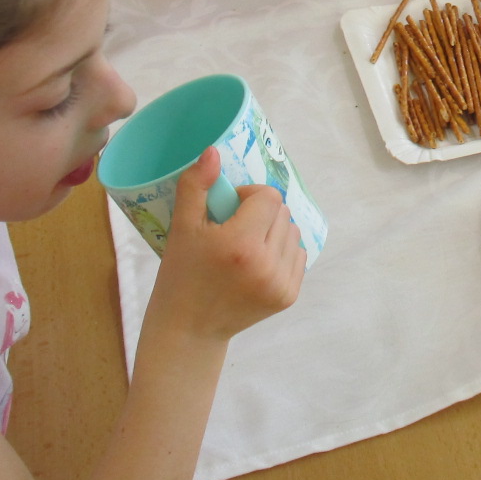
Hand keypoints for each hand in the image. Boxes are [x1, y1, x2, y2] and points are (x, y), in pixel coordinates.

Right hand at [146, 149, 303, 344]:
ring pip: (293, 232)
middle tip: (234, 229)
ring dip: (274, 231)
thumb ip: (195, 186)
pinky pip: (298, 255)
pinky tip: (257, 262)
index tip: (230, 210)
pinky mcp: (289, 297)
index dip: (249, 196)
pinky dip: (282, 252)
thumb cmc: (182, 274)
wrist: (190, 328)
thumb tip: (213, 151)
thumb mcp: (182, 228)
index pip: (269, 197)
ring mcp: (281, 284)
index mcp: (241, 245)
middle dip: (261, 214)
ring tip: (247, 246)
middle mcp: (266, 265)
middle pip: (282, 213)